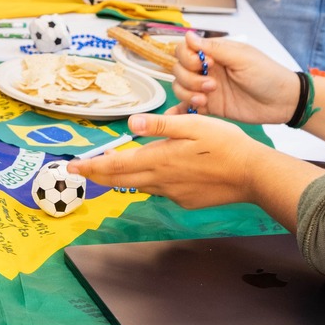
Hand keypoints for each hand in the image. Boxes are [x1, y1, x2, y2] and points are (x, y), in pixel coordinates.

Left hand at [66, 109, 268, 208]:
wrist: (253, 175)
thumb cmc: (225, 144)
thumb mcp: (192, 124)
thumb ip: (159, 125)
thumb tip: (130, 123)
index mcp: (159, 159)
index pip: (116, 165)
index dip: (91, 166)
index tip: (72, 167)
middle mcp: (161, 181)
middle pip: (121, 179)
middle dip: (99, 174)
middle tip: (81, 170)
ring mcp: (174, 194)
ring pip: (140, 185)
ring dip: (123, 177)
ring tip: (112, 168)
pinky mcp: (186, 201)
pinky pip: (161, 191)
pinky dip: (150, 182)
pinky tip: (158, 172)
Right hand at [168, 32, 298, 123]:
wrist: (283, 102)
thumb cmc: (267, 74)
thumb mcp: (242, 58)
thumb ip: (214, 48)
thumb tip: (189, 35)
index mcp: (214, 53)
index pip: (184, 50)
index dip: (188, 58)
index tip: (207, 64)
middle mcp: (207, 69)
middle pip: (178, 69)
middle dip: (190, 78)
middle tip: (212, 85)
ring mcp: (206, 88)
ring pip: (180, 87)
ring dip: (189, 93)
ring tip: (207, 99)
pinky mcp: (210, 107)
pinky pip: (187, 107)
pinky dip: (181, 110)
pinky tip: (186, 112)